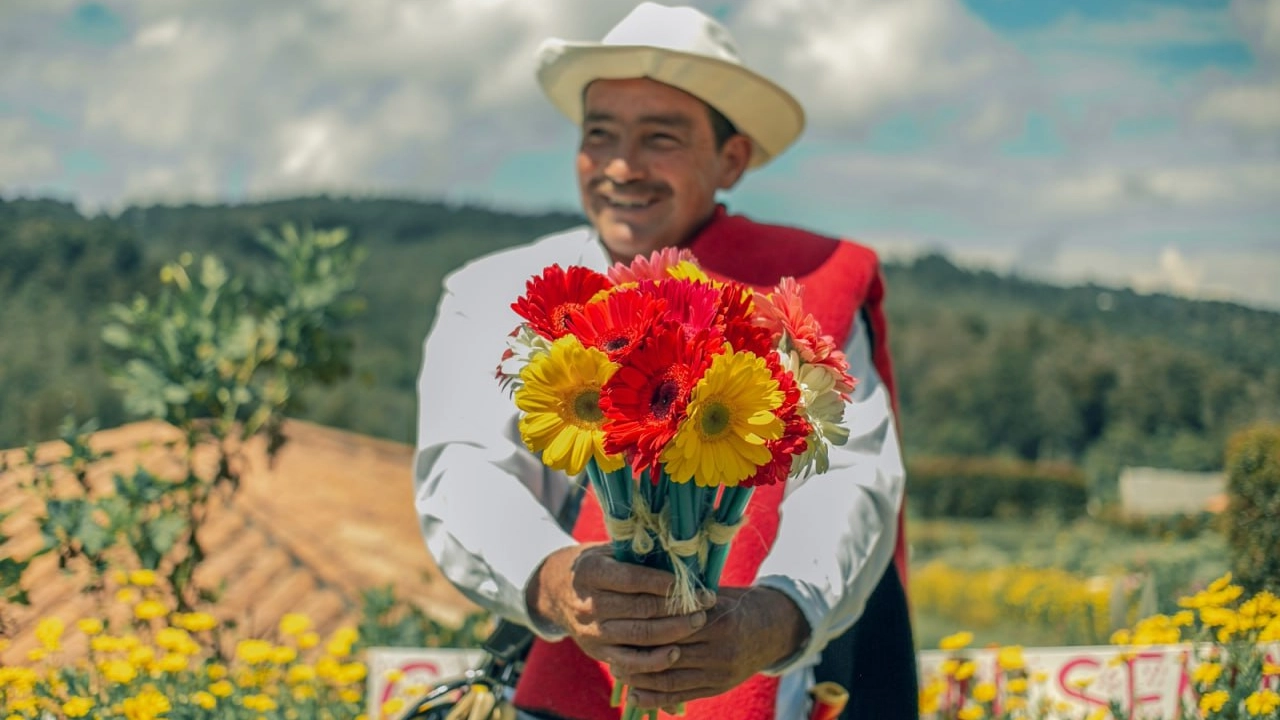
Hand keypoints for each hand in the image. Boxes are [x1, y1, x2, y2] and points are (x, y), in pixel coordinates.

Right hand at [526, 544, 714, 675]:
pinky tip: (676, 653)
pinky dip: (654, 661)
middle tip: (704, 604)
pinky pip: (629, 662)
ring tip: (698, 623)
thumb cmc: (597, 565)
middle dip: (677, 608)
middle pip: (640, 609)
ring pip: (639, 636)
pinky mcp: (596, 652)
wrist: (557, 592)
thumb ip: (637, 554)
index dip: (665, 583)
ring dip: (673, 631)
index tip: (692, 583)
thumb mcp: (609, 551)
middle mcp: (588, 603)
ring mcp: (591, 631)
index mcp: (591, 572)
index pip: (633, 579)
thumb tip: (680, 554)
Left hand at [615, 586, 809, 708]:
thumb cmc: (733, 605)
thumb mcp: (715, 594)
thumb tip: (643, 585)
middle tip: (610, 648)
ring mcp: (719, 673)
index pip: (674, 624)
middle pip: (669, 653)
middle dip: (637, 652)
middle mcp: (721, 650)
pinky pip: (681, 695)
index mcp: (720, 621)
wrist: (770, 631)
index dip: (645, 624)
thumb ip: (686, 596)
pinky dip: (655, 697)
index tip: (620, 621)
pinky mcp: (716, 688)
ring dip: (640, 677)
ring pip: (671, 679)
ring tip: (617, 669)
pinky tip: (635, 693)